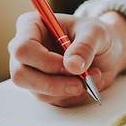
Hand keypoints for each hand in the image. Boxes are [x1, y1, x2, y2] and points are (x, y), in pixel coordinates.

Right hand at [8, 11, 125, 106]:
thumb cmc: (94, 35)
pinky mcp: (41, 88)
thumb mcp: (96, 33)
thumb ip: (85, 46)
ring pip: (36, 91)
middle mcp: (25, 49)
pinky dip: (71, 95)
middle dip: (52, 83)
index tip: (70, 66)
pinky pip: (50, 99)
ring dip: (67, 89)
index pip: (23, 48)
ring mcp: (30, 71)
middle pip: (20, 74)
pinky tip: (86, 83)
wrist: (104, 51)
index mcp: (31, 26)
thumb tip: (72, 66)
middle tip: (79, 82)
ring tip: (90, 77)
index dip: (44, 61)